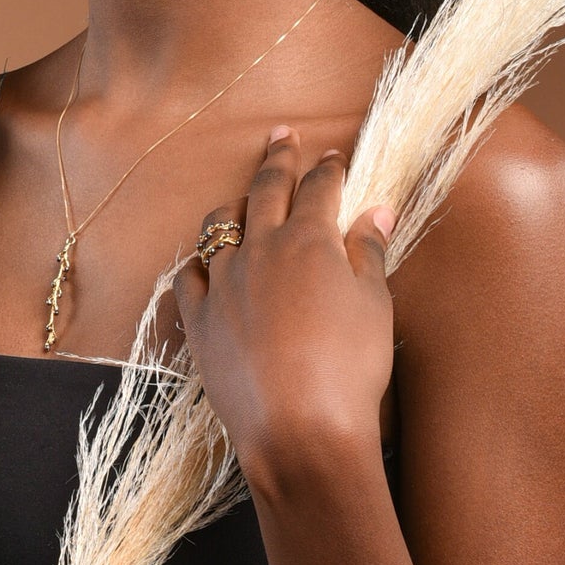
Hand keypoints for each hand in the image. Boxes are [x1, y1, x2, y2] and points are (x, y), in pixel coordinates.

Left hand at [171, 124, 397, 482]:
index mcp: (309, 240)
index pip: (319, 189)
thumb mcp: (374, 306)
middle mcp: (260, 250)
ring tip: (242, 202)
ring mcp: (223, 283)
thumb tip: (376, 211)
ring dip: (234, 208)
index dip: (328, 170)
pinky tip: (204, 264)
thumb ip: (369, 253)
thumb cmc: (350, 368)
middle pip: (266, 190)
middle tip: (281, 136)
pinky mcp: (199, 320)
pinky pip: (188, 276)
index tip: (333, 157)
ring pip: (219, 227)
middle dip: (277, 159)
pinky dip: (198, 263)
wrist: (300, 429)